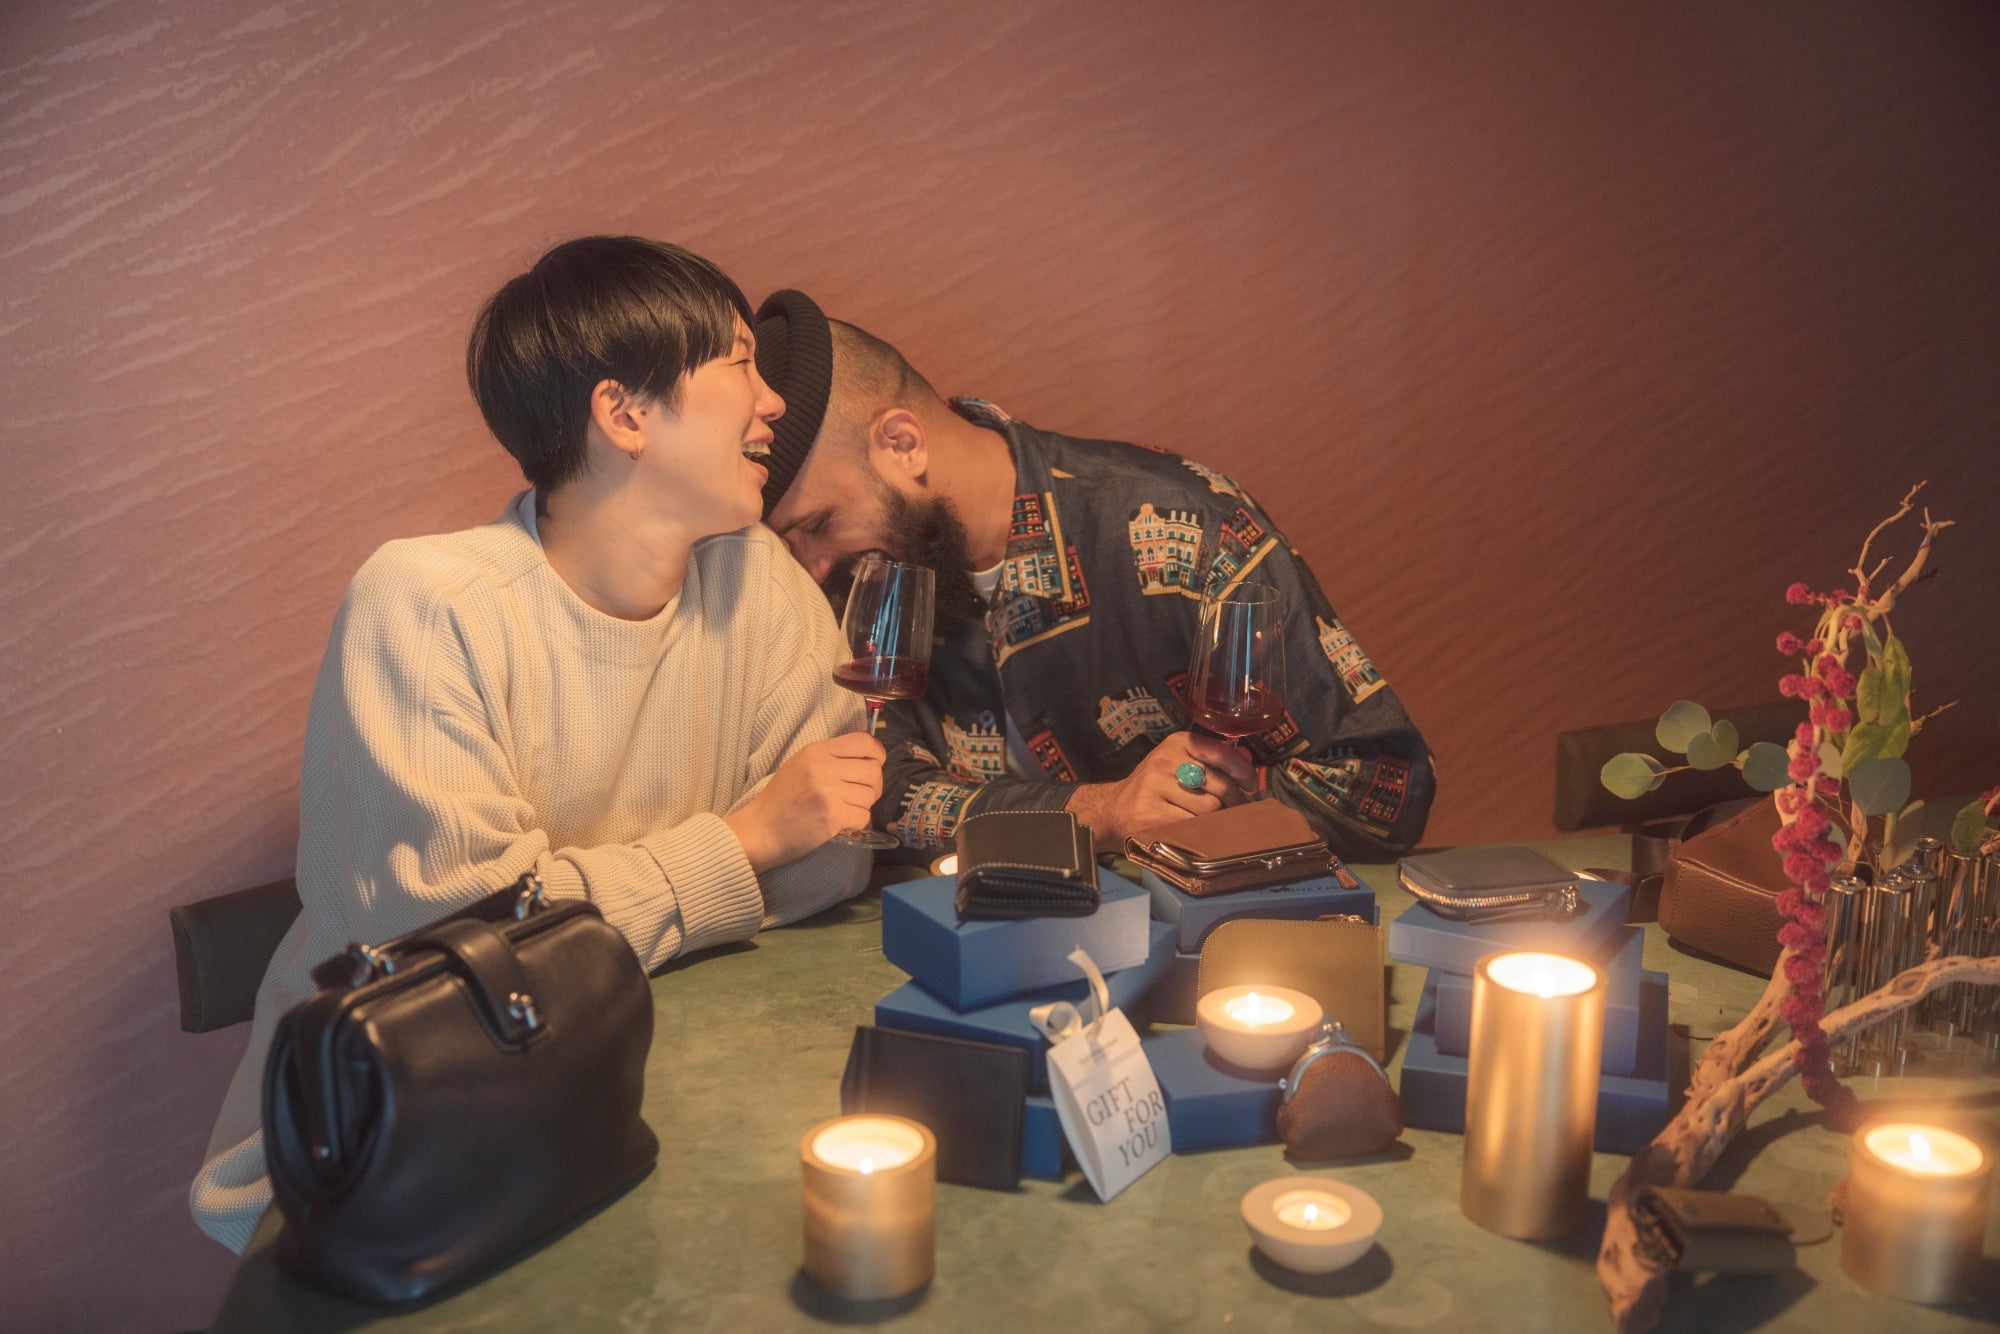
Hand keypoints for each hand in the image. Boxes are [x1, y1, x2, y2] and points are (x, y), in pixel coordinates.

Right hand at [725, 732, 885, 870]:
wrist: (760, 829)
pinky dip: (856, 823)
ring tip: (845, 809)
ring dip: (862, 806)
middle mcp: (824, 767)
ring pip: (870, 795)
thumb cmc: (781, 799)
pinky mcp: (832, 816)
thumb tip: (866, 758)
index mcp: (817, 751)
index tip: (875, 764)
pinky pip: (864, 816)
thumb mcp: (801, 765)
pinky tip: (841, 823)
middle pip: (873, 770)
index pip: (863, 742)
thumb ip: (830, 757)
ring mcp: (829, 792)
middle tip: (860, 795)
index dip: (877, 754)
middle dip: (873, 785)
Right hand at [1065, 731, 1256, 849]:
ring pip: (1209, 807)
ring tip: (1220, 823)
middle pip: (1220, 784)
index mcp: (1178, 743)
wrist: (1114, 809)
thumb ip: (1214, 761)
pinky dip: (1203, 832)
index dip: (1242, 772)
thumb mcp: (1181, 764)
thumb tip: (1247, 760)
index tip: (1251, 785)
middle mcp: (1165, 760)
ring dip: (1220, 819)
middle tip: (1240, 813)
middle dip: (1236, 802)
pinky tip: (1202, 833)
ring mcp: (1154, 786)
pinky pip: (1192, 826)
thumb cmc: (1156, 787)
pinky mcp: (1149, 813)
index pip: (1221, 753)